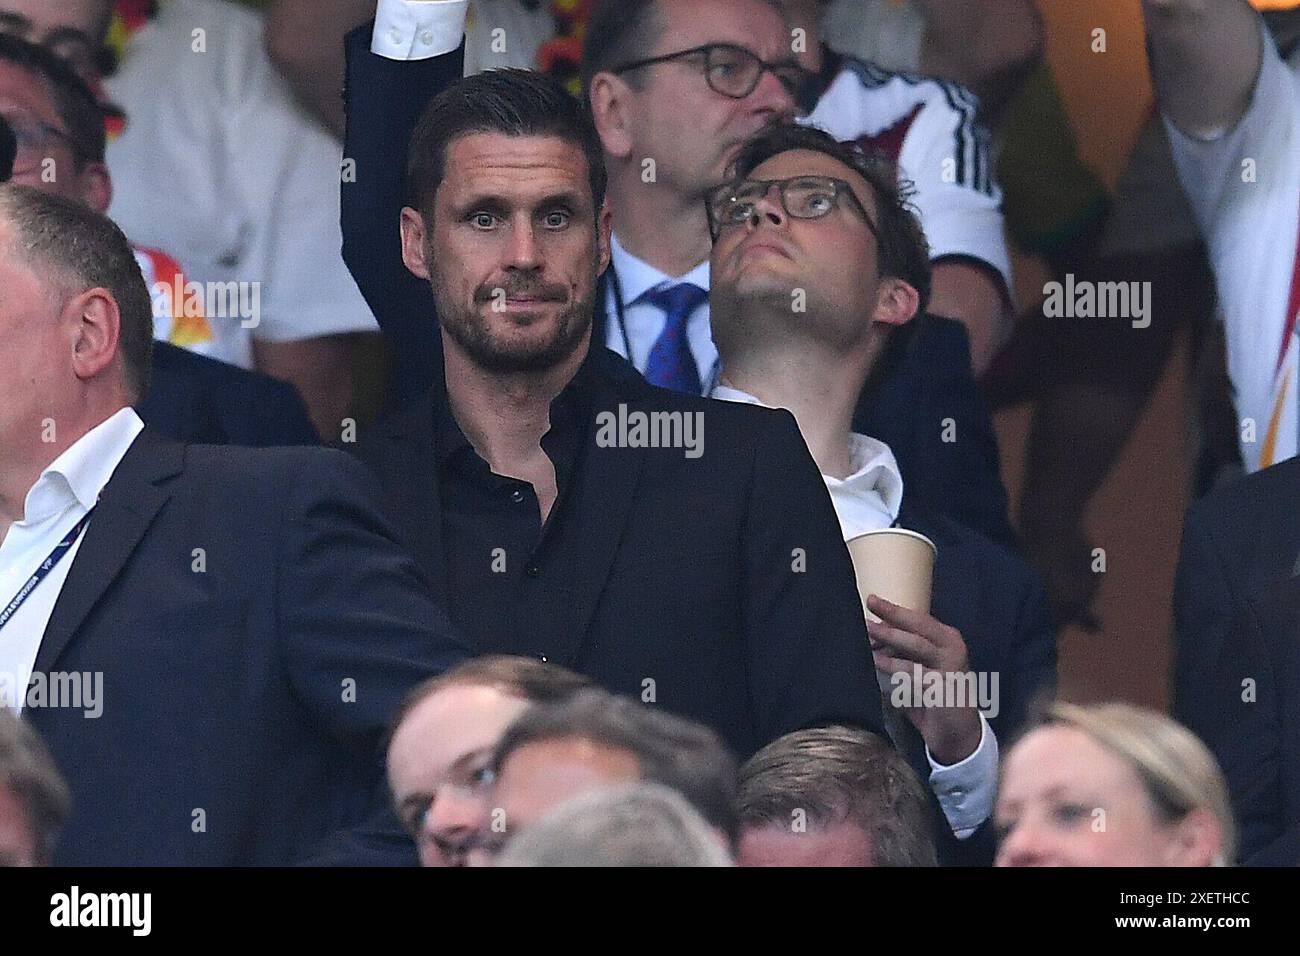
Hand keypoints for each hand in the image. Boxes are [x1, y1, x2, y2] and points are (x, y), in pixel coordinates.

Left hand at [867, 594, 983, 764]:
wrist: (959, 735)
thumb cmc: (935, 698)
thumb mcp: (919, 669)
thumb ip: (901, 653)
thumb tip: (872, 636)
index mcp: (948, 640)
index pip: (919, 620)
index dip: (895, 611)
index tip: (872, 600)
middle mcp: (952, 649)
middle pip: (919, 627)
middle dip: (892, 615)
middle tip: (869, 604)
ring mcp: (951, 668)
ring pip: (917, 646)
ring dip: (890, 637)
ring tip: (867, 631)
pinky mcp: (944, 688)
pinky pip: (915, 673)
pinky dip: (894, 666)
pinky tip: (876, 661)